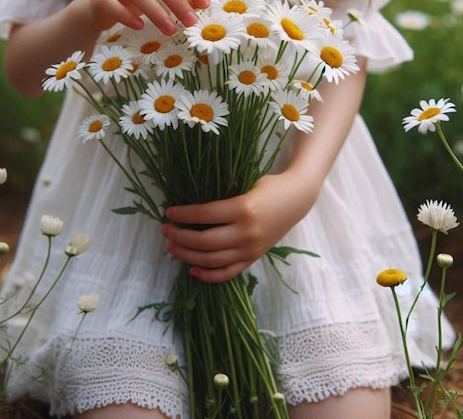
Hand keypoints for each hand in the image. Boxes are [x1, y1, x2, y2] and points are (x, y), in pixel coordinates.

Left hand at [161, 171, 319, 282]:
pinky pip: (228, 273)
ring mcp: (250, 249)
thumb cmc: (269, 187)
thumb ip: (224, 200)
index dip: (183, 215)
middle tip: (165, 231)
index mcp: (242, 209)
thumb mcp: (245, 186)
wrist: (297, 199)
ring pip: (212, 259)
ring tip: (172, 247)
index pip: (204, 214)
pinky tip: (192, 269)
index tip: (168, 212)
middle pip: (204, 240)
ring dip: (188, 255)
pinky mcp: (254, 258)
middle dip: (180, 236)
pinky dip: (208, 275)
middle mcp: (246, 232)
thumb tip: (191, 208)